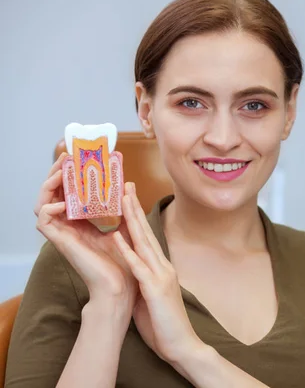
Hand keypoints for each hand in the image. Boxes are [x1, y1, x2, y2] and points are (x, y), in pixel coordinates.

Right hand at [34, 153, 137, 316]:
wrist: (123, 285)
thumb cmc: (124, 260)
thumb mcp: (124, 226)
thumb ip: (122, 206)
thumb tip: (126, 183)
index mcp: (82, 220)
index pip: (67, 191)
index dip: (69, 173)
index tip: (78, 155)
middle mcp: (69, 225)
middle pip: (52, 193)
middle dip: (56, 172)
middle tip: (66, 158)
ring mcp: (63, 233)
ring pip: (41, 203)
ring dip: (48, 184)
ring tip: (61, 173)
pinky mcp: (61, 242)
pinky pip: (43, 220)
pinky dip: (49, 207)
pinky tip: (64, 202)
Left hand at [114, 183, 201, 363]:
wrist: (182, 345)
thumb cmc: (164, 324)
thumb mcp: (151, 295)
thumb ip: (142, 279)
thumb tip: (130, 270)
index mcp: (161, 268)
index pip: (146, 236)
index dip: (135, 216)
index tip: (126, 197)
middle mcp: (163, 266)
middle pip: (146, 232)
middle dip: (133, 207)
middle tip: (125, 185)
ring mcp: (161, 276)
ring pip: (143, 242)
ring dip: (131, 220)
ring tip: (120, 199)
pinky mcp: (156, 289)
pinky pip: (139, 267)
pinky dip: (128, 251)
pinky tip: (118, 237)